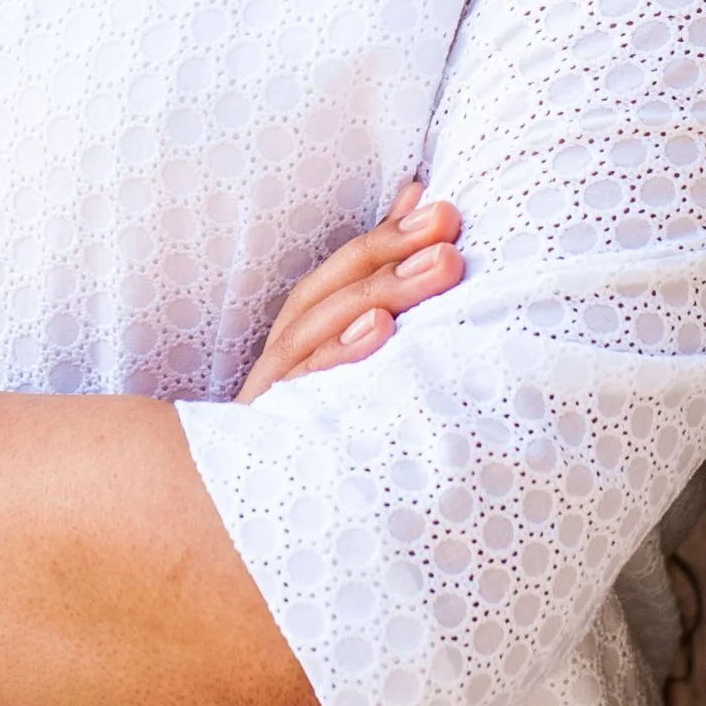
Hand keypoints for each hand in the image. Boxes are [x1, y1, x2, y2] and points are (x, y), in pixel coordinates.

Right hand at [234, 182, 463, 405]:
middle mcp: (288, 345)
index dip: (393, 233)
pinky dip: (342, 352)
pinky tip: (381, 330)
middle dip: (395, 251)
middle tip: (448, 227)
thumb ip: (383, 268)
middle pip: (336, 286)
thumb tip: (418, 193)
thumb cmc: (323, 411)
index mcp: (307, 323)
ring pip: (322, 325)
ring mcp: (277, 382)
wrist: (257, 513)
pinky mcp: (274, 418)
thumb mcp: (353, 343)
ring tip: (439, 265)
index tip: (444, 211)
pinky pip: (307, 381)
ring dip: (384, 291)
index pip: (347, 267)